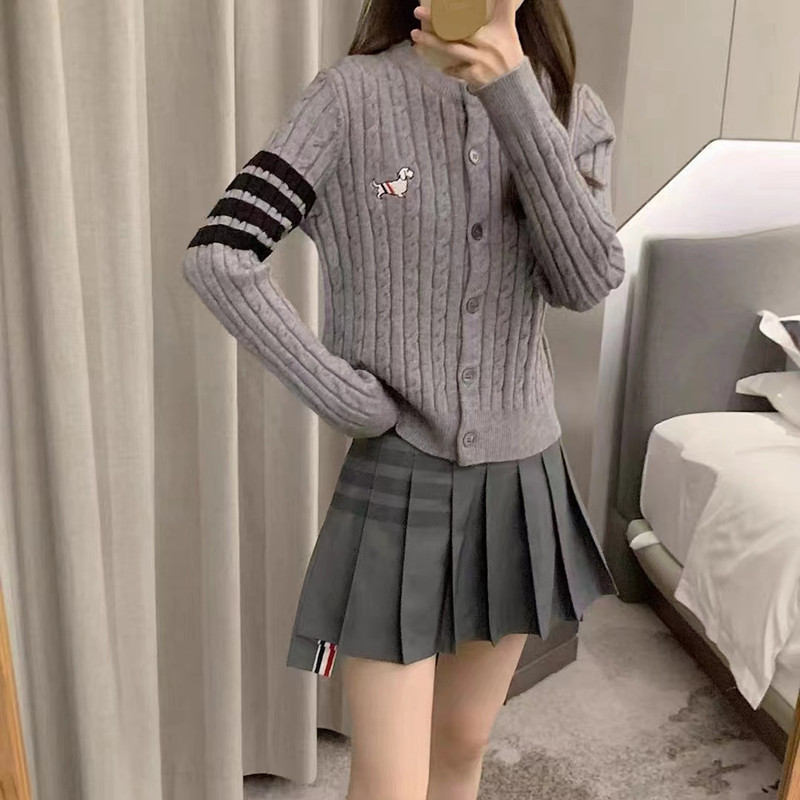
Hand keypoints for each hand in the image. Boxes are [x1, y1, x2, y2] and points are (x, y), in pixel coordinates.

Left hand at [411, 0, 525, 90]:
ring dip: (431, 42)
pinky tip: (434, 61)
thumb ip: (504, 6)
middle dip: (436, 18)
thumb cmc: (507, 51)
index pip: (481, 11)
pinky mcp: (473, 75)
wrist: (511, 84)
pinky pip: (455, 69)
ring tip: (415, 35)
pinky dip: (446, 66)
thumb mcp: (507, 26)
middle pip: (458, 27)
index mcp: (497, 27)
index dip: (462, 8)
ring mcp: (479, 60)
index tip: (443, 1)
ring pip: (451, 48)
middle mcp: (487, 42)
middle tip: (418, 11)